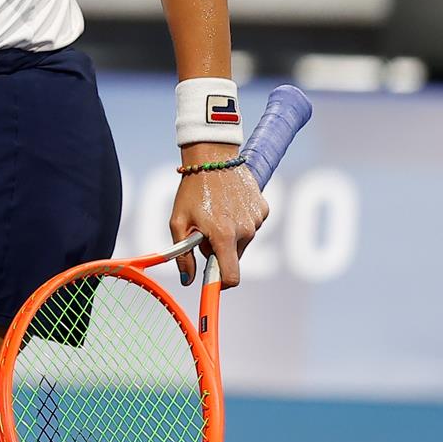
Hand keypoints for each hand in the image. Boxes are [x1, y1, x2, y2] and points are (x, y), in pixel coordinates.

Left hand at [168, 146, 267, 288]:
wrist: (213, 158)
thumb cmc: (191, 191)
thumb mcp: (178, 221)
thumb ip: (182, 254)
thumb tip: (187, 281)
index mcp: (223, 235)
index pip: (231, 276)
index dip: (221, 283)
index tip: (212, 283)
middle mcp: (245, 230)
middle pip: (234, 257)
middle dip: (219, 251)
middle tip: (204, 231)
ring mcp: (257, 219)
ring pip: (242, 241)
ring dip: (229, 235)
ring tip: (215, 212)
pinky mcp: (264, 209)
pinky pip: (251, 225)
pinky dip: (240, 221)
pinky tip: (229, 204)